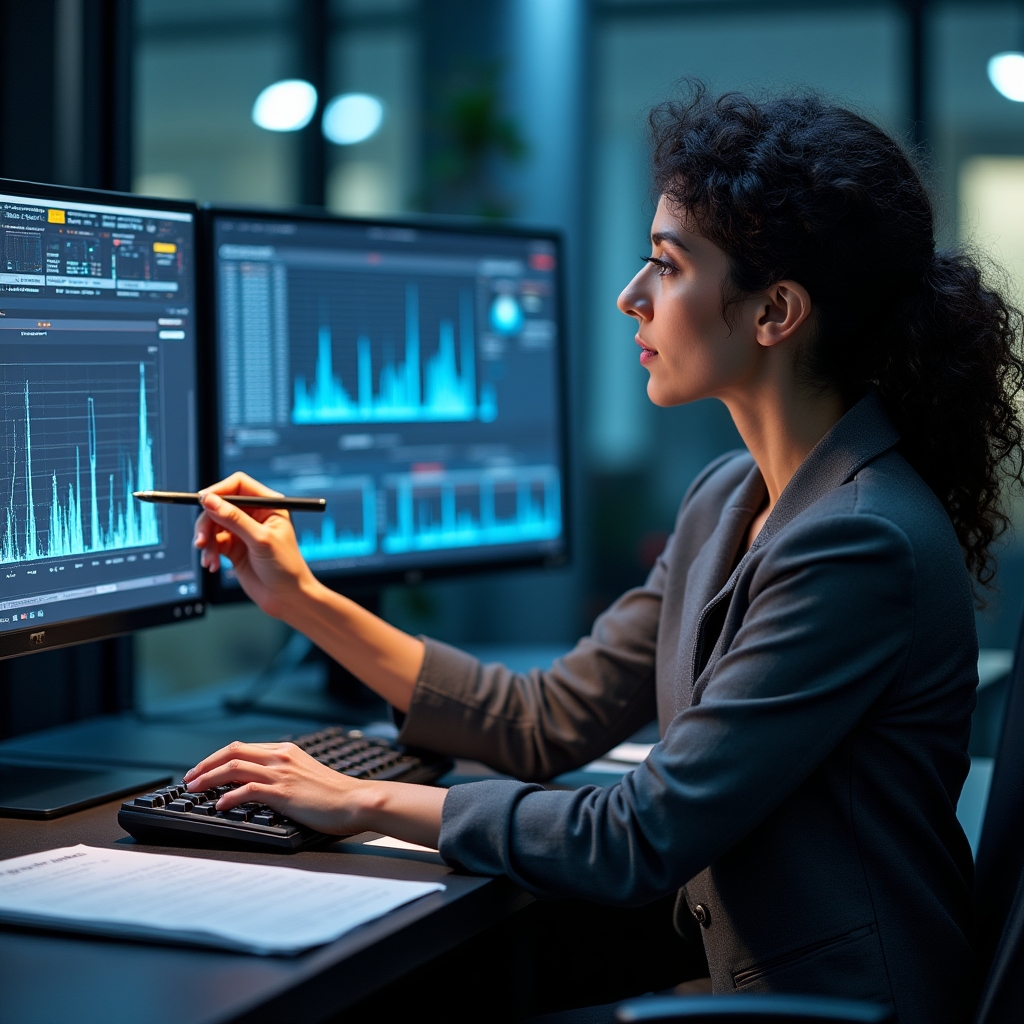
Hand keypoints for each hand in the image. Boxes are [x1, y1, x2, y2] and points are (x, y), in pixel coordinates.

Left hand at [184, 740, 367, 834]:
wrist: (356, 800)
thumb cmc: (336, 794)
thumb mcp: (307, 774)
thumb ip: (286, 773)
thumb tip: (262, 784)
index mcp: (286, 751)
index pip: (242, 747)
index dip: (217, 757)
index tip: (203, 769)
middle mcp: (280, 757)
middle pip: (232, 751)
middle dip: (205, 764)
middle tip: (189, 778)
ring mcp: (281, 773)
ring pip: (233, 767)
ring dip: (208, 778)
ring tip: (194, 789)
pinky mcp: (282, 791)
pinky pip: (246, 790)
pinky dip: (228, 797)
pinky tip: (219, 805)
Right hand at [193, 472, 318, 619]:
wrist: (287, 598)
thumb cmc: (286, 567)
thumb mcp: (260, 540)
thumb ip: (234, 519)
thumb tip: (210, 500)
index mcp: (268, 505)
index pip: (238, 485)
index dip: (219, 490)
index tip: (203, 502)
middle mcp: (254, 515)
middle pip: (219, 505)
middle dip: (207, 522)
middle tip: (201, 540)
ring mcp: (243, 531)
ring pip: (212, 525)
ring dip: (206, 541)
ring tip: (209, 558)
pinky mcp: (233, 547)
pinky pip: (212, 542)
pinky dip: (208, 552)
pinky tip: (213, 565)